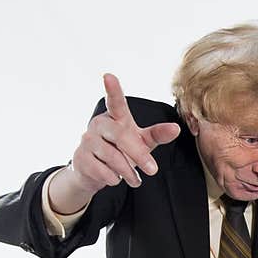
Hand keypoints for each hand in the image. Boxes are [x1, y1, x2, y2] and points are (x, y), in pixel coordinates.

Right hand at [68, 72, 180, 194]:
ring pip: (112, 157)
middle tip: (153, 170)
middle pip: (121, 136)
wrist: (94, 172)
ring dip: (128, 172)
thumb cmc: (122, 150)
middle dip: (139, 155)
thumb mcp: (142, 142)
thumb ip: (157, 134)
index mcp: (115, 117)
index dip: (113, 90)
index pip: (115, 102)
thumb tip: (176, 128)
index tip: (109, 76)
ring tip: (136, 180)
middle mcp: (99, 124)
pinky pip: (102, 170)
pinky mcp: (80, 158)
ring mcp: (87, 140)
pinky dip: (114, 179)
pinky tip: (115, 179)